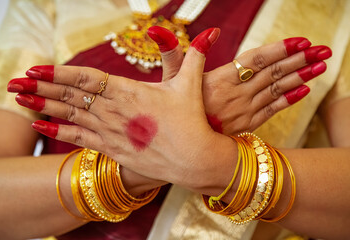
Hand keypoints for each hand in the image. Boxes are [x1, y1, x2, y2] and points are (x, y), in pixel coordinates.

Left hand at [8, 28, 221, 187]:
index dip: (59, 71)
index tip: (36, 68)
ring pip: (70, 115)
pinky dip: (58, 131)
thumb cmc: (192, 121)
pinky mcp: (112, 149)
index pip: (86, 77)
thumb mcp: (190, 84)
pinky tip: (39, 126)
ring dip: (42, 106)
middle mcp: (114, 111)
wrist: (194, 160)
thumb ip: (193, 55)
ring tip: (18, 99)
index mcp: (129, 91)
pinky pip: (79, 139)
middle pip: (71, 95)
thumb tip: (209, 31)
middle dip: (41, 87)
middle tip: (15, 81)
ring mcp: (111, 132)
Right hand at [147, 27, 331, 133]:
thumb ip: (173, 52)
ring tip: (321, 65)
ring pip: (276, 90)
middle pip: (272, 73)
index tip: (300, 41)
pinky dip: (289, 100)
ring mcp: (243, 111)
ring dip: (300, 76)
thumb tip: (183, 31)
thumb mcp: (171, 79)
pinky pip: (272, 110)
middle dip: (299, 60)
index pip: (255, 60)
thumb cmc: (174, 109)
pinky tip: (305, 90)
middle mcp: (235, 95)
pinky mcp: (246, 124)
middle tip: (322, 49)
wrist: (179, 146)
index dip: (279, 50)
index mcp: (219, 80)